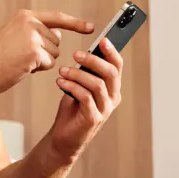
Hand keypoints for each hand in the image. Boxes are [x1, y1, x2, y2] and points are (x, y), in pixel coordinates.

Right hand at [0, 10, 93, 95]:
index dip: (75, 23)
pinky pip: (50, 63)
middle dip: (44, 52)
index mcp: (25, 16)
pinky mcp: (35, 53)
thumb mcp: (14, 35)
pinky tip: (23, 67)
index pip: (56, 17)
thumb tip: (57, 35)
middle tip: (21, 55)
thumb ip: (35, 31)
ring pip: (54, 53)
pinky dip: (39, 69)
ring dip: (42, 61)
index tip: (90, 27)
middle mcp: (30, 22)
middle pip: (56, 40)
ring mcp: (32, 37)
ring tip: (21, 60)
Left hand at [49, 38, 123, 162]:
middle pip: (111, 73)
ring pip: (97, 84)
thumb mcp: (79, 87)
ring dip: (78, 74)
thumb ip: (84, 73)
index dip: (112, 52)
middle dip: (93, 60)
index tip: (102, 39)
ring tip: (62, 71)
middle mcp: (112, 98)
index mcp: (112, 88)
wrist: (63, 137)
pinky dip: (72, 87)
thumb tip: (83, 54)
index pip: (117, 66)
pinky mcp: (93, 119)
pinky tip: (60, 83)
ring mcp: (105, 109)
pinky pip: (86, 97)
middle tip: (76, 54)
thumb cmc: (72, 110)